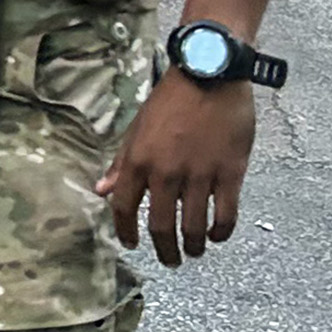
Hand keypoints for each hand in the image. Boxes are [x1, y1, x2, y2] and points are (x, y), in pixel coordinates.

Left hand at [97, 69, 254, 267]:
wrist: (209, 72)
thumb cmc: (171, 99)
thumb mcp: (138, 127)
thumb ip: (122, 163)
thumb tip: (101, 191)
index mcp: (139, 160)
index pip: (123, 207)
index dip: (125, 231)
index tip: (131, 244)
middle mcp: (166, 172)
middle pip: (159, 226)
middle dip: (163, 250)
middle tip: (169, 259)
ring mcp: (199, 174)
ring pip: (193, 227)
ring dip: (192, 247)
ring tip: (194, 252)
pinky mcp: (230, 173)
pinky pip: (225, 215)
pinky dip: (220, 232)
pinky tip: (217, 236)